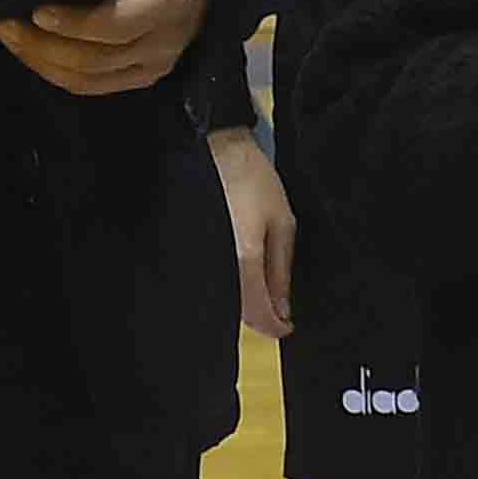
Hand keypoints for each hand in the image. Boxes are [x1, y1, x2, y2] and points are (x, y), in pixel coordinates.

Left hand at [0, 0, 210, 94]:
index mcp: (170, 1)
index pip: (120, 24)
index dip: (76, 23)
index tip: (39, 10)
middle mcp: (164, 42)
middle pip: (97, 58)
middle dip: (44, 45)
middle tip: (6, 23)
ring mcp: (151, 63)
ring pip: (89, 79)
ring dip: (44, 62)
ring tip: (10, 36)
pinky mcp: (137, 72)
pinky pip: (92, 84)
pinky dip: (57, 71)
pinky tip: (31, 51)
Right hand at [209, 125, 293, 335]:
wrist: (214, 150)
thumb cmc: (252, 179)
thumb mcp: (282, 221)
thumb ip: (282, 269)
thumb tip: (284, 309)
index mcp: (244, 256)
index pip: (259, 313)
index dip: (275, 327)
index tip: (288, 328)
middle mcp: (217, 264)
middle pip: (240, 314)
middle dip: (262, 315)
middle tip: (279, 308)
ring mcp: (200, 260)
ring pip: (225, 302)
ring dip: (245, 304)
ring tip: (262, 288)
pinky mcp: (189, 253)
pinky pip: (211, 283)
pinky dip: (229, 289)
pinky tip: (241, 276)